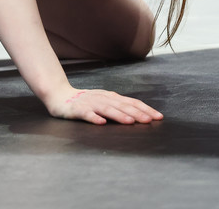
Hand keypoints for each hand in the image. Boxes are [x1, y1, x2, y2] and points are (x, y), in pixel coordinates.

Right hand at [45, 87, 163, 124]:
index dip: (145, 109)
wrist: (60, 96)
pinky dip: (94, 118)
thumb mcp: (105, 102)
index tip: (158, 117)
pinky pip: (87, 114)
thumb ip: (119, 107)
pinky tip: (101, 123)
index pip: (132, 102)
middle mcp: (103, 98)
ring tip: (130, 122)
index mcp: (111, 97)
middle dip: (137, 113)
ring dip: (119, 115)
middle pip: (122, 105)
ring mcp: (90, 103)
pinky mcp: (77, 110)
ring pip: (107, 109)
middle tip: (149, 121)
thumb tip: (139, 114)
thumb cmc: (86, 101)